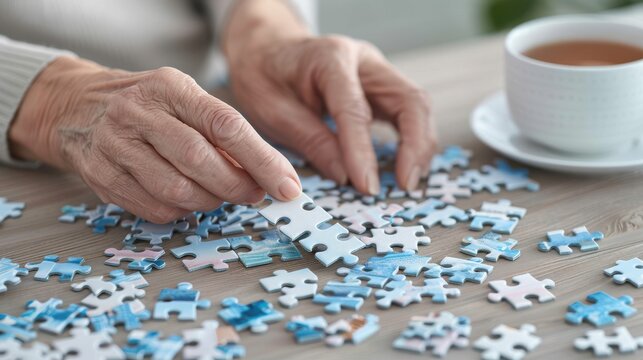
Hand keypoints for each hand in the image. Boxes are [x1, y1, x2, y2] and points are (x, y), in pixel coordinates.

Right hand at [9, 57, 300, 222]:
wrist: (77, 106)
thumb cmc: (148, 105)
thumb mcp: (185, 99)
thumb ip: (221, 131)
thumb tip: (266, 173)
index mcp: (171, 87)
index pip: (226, 125)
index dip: (262, 160)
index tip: (287, 186)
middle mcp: (139, 112)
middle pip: (200, 160)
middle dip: (237, 186)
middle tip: (254, 195)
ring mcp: (114, 145)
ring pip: (177, 191)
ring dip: (209, 202)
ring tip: (218, 195)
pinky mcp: (101, 176)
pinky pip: (154, 208)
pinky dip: (180, 212)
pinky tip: (185, 200)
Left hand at [224, 1, 435, 194]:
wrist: (267, 50)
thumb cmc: (264, 75)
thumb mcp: (272, 111)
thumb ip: (311, 141)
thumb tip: (344, 176)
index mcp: (330, 59)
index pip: (356, 109)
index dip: (363, 151)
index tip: (366, 186)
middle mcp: (363, 60)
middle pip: (409, 99)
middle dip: (414, 146)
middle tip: (405, 184)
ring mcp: (377, 72)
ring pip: (416, 107)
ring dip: (419, 146)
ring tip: (407, 181)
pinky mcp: (381, 88)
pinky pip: (408, 114)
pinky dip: (411, 141)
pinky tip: (404, 167)